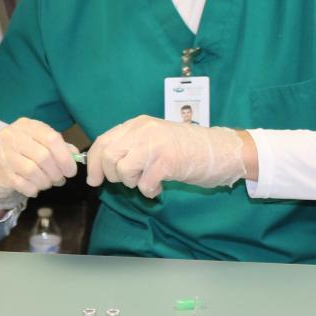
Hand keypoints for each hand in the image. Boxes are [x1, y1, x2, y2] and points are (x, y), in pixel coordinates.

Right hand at [0, 118, 77, 205]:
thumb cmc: (21, 151)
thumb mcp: (38, 141)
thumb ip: (57, 146)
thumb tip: (75, 155)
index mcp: (26, 125)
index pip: (51, 138)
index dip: (65, 156)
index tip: (71, 170)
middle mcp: (12, 137)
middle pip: (43, 157)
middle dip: (56, 172)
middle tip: (60, 179)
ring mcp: (4, 155)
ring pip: (33, 172)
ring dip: (46, 182)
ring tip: (48, 183)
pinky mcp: (1, 174)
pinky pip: (24, 185)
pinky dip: (34, 189)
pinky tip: (35, 187)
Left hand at [85, 115, 244, 197]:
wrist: (222, 150)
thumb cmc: (187, 148)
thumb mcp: (155, 139)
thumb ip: (131, 146)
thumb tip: (102, 165)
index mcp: (138, 124)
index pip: (104, 141)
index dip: (94, 163)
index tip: (94, 180)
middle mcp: (144, 130)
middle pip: (108, 156)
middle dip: (113, 175)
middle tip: (130, 181)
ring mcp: (156, 144)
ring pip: (123, 170)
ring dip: (132, 183)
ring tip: (148, 181)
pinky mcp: (167, 160)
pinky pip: (143, 183)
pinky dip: (149, 191)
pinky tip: (159, 188)